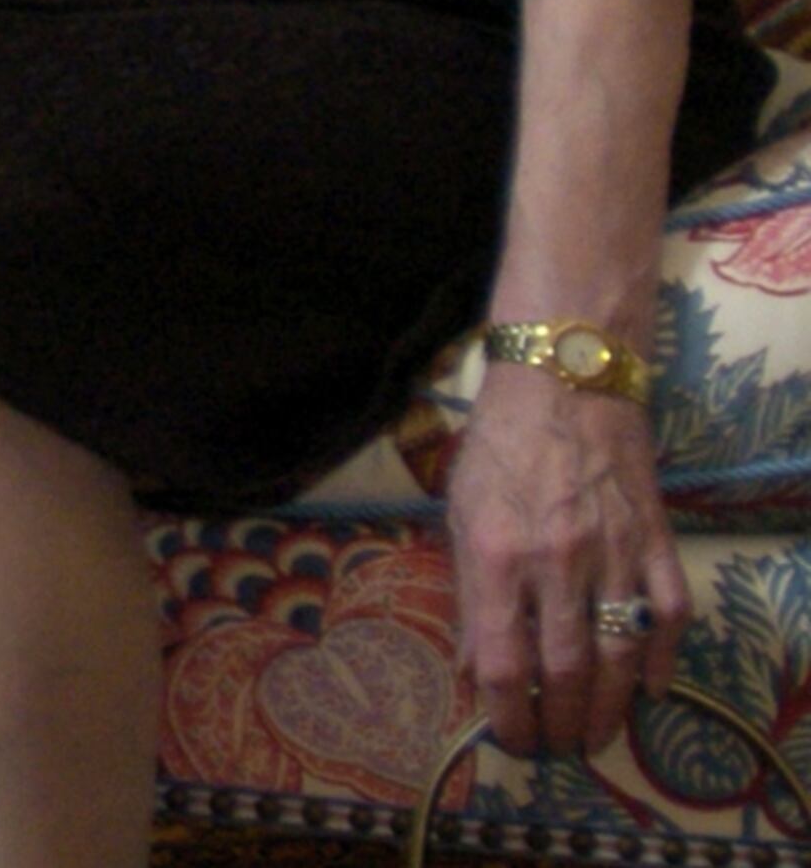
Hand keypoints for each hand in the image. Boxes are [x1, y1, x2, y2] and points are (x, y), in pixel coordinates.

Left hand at [448, 362, 681, 757]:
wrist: (565, 383)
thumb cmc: (500, 448)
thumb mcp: (461, 514)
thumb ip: (470, 593)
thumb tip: (475, 668)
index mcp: (496, 555)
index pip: (503, 662)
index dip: (507, 715)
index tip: (509, 739)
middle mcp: (556, 561)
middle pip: (564, 671)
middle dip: (561, 725)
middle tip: (557, 749)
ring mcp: (614, 552)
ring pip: (620, 655)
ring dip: (609, 708)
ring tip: (596, 735)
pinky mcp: (657, 540)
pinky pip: (670, 616)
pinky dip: (662, 660)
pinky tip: (650, 689)